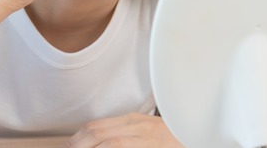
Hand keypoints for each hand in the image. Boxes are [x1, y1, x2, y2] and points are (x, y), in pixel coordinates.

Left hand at [66, 113, 182, 147]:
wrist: (196, 136)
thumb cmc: (172, 138)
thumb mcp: (146, 131)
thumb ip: (125, 133)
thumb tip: (98, 140)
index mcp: (134, 121)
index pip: (97, 126)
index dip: (78, 137)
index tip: (71, 145)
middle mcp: (138, 128)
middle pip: (98, 134)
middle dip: (79, 144)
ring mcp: (146, 140)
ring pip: (111, 143)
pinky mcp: (152, 146)